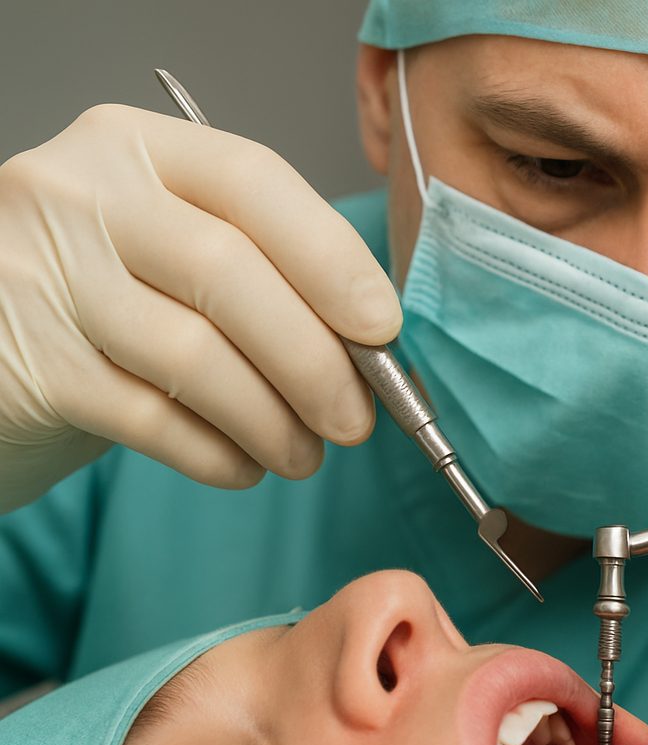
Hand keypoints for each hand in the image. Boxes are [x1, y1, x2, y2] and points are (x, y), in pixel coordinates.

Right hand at [0, 105, 401, 511]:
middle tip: (357, 419)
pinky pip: (148, 418)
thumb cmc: (107, 298)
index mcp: (135, 147)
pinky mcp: (22, 364)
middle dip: (315, 360)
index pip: (256, 182)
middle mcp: (78, 194)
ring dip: (272, 420)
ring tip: (305, 455)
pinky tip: (244, 466)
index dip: (333, 260)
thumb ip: (263, 269)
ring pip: (194, 355)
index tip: (382, 329)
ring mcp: (38, 276)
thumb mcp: (173, 249)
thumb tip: (372, 343)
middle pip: (231, 272)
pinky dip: (215, 452)